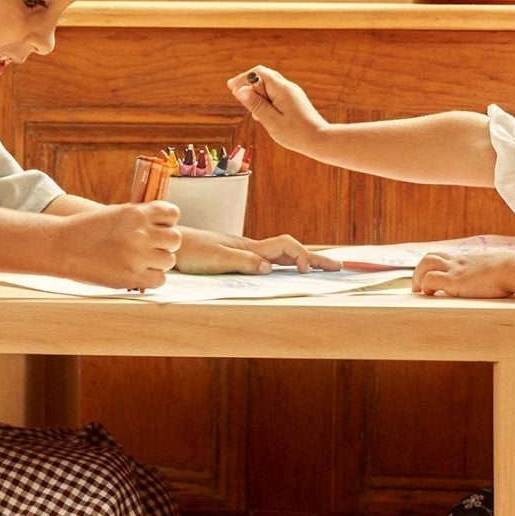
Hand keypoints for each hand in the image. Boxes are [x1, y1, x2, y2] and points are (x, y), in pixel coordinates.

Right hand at [58, 201, 181, 289]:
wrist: (63, 246)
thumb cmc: (88, 229)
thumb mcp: (117, 213)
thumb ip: (141, 218)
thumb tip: (165, 227)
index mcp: (136, 212)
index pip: (172, 214)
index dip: (167, 222)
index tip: (158, 227)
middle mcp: (140, 232)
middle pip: (175, 239)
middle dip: (165, 243)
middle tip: (150, 247)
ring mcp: (137, 256)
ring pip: (169, 260)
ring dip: (159, 261)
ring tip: (141, 261)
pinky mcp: (132, 276)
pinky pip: (160, 280)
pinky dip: (153, 278)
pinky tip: (139, 273)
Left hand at [175, 227, 343, 275]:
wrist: (174, 244)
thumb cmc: (193, 251)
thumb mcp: (217, 259)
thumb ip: (243, 261)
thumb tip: (269, 268)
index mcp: (251, 247)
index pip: (286, 246)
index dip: (302, 256)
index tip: (310, 270)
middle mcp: (254, 248)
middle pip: (292, 250)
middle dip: (317, 258)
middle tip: (340, 266)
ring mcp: (248, 252)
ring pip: (283, 255)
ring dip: (304, 260)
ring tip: (324, 269)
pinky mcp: (239, 258)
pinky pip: (271, 260)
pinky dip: (288, 264)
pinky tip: (291, 271)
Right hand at [228, 66, 329, 155]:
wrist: (320, 140)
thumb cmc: (297, 134)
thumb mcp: (272, 121)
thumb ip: (256, 105)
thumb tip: (241, 90)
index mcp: (282, 89)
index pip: (258, 73)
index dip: (243, 79)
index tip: (231, 88)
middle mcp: (288, 87)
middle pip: (263, 76)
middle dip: (248, 83)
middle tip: (234, 93)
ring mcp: (292, 93)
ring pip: (269, 85)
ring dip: (256, 93)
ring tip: (247, 106)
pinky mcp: (294, 101)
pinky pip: (275, 94)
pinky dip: (265, 99)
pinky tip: (260, 113)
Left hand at [411, 249, 514, 299]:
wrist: (514, 270)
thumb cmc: (513, 273)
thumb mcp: (501, 271)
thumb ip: (497, 275)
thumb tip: (508, 284)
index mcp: (468, 261)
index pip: (445, 257)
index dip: (435, 266)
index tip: (433, 278)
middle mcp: (459, 263)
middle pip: (430, 257)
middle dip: (420, 271)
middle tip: (419, 287)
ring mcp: (455, 270)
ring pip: (425, 264)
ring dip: (418, 277)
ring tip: (420, 291)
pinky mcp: (454, 281)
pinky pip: (430, 279)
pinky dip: (426, 286)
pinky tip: (431, 295)